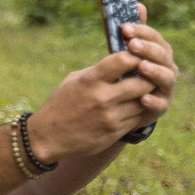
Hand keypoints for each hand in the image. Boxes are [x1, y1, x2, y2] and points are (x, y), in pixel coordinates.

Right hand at [26, 5, 176, 161]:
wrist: (46, 138)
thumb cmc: (60, 105)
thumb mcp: (74, 81)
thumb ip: (98, 71)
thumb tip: (122, 59)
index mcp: (90, 80)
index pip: (125, 59)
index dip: (136, 56)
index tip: (137, 57)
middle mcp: (102, 97)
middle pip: (143, 81)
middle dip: (147, 78)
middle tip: (146, 76)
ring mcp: (110, 116)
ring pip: (144, 100)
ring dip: (144, 96)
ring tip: (137, 93)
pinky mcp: (114, 131)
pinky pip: (137, 117)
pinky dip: (137, 112)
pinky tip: (128, 109)